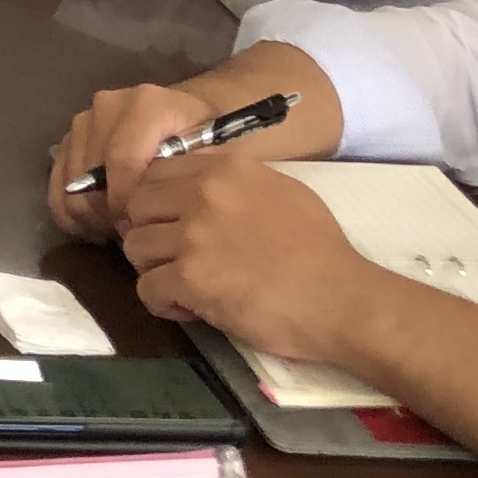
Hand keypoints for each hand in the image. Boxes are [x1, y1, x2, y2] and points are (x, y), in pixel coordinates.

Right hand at [43, 82, 211, 243]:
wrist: (188, 117)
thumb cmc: (207, 141)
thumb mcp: (217, 155)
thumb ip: (193, 178)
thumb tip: (165, 212)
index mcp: (146, 105)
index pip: (122, 159)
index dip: (129, 203)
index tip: (146, 229)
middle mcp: (107, 106)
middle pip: (91, 177)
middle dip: (111, 216)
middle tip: (137, 235)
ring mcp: (82, 122)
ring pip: (70, 187)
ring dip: (92, 218)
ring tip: (121, 228)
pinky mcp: (67, 140)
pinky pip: (56, 188)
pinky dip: (72, 214)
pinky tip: (100, 224)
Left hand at [117, 154, 380, 364]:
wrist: (342, 299)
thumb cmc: (320, 251)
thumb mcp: (280, 192)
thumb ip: (232, 184)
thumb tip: (198, 186)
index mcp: (225, 169)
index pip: (156, 172)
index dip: (158, 202)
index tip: (172, 224)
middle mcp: (202, 194)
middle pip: (136, 206)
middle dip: (149, 233)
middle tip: (173, 257)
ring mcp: (194, 236)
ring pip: (134, 247)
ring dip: (154, 269)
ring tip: (183, 285)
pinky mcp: (190, 278)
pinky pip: (146, 288)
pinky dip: (161, 302)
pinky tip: (187, 308)